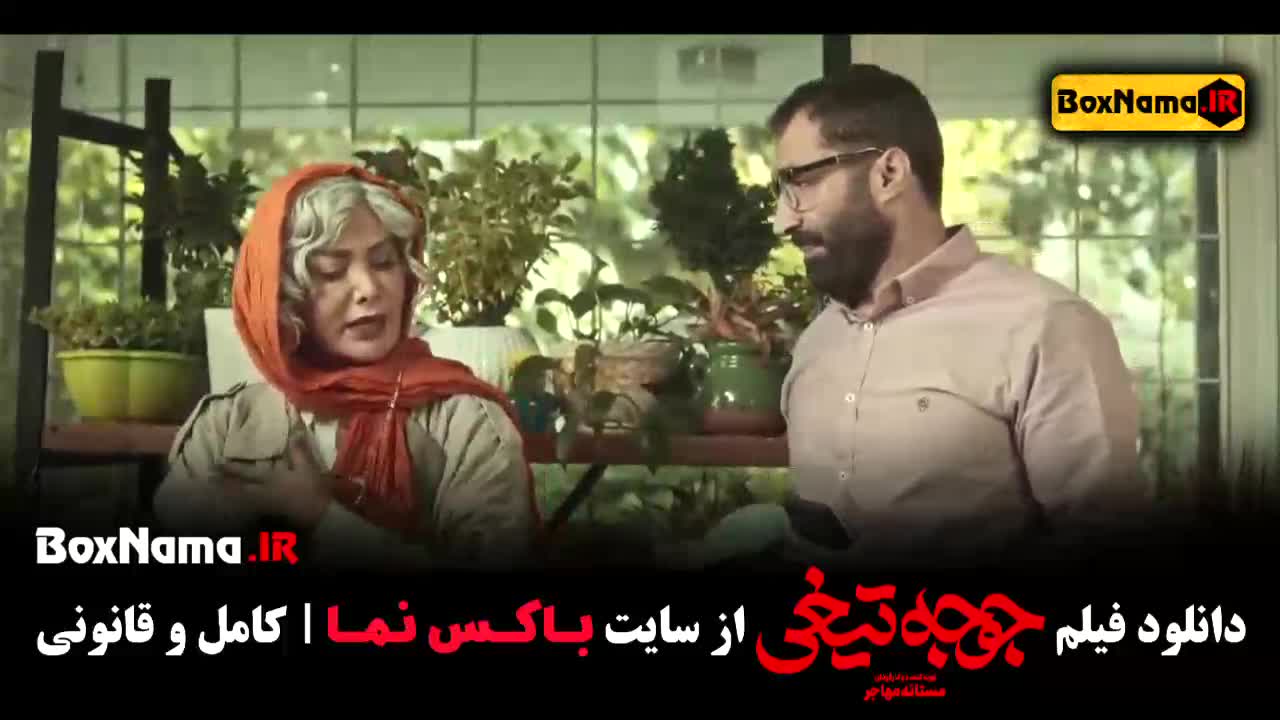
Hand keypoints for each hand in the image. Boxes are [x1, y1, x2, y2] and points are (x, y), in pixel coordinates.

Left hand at [218, 418, 334, 529]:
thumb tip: (294, 432)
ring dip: (230, 497)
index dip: (230, 468)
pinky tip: (239, 511)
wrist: (321, 520)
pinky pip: (252, 513)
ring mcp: (266, 509)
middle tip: (208, 480)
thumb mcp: (309, 469)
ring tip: (218, 494)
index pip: (246, 473)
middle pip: (239, 489)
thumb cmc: (313, 492)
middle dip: (224, 484)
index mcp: (271, 479)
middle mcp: (263, 494)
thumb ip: (299, 452)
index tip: (214, 464)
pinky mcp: (272, 520)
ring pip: (243, 501)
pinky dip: (243, 510)